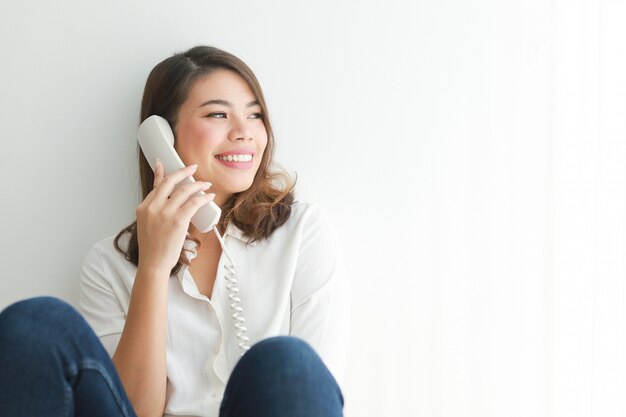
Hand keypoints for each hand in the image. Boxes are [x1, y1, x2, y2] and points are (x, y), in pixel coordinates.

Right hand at [135, 159, 214, 274]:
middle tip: (192, 168)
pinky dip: (203, 198)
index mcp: (144, 208)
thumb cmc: (152, 249)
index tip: (162, 163)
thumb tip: (167, 205)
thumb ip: (154, 213)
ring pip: (184, 191)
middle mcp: (153, 207)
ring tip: (205, 184)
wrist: (153, 263)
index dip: (161, 173)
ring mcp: (165, 213)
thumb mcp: (147, 226)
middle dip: (183, 172)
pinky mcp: (178, 220)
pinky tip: (208, 197)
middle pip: (170, 182)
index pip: (156, 186)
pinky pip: (194, 203)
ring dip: (197, 185)